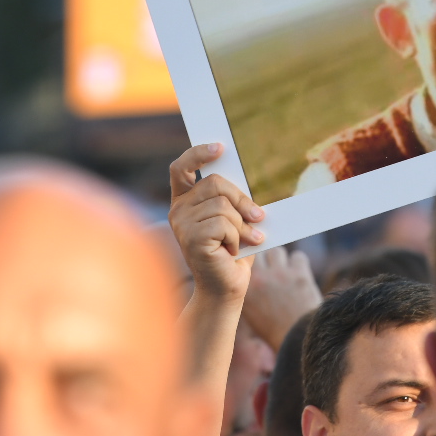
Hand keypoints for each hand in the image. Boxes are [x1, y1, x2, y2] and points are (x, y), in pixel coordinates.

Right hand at [169, 143, 265, 304]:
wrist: (226, 288)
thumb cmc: (233, 252)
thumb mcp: (234, 219)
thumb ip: (232, 199)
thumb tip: (245, 182)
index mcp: (184, 201)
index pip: (180, 168)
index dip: (198, 153)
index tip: (220, 147)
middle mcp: (178, 210)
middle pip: (214, 182)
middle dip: (241, 199)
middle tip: (257, 217)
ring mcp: (182, 225)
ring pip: (224, 206)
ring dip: (242, 226)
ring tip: (240, 243)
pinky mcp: (192, 239)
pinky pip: (225, 224)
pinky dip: (238, 237)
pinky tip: (232, 252)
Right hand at [243, 247, 322, 348]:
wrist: (298, 340)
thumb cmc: (274, 329)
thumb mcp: (251, 311)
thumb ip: (248, 289)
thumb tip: (250, 270)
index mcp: (245, 289)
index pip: (244, 259)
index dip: (251, 260)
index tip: (257, 264)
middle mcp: (260, 279)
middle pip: (260, 251)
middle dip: (265, 258)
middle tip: (272, 268)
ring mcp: (280, 274)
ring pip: (278, 251)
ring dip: (282, 260)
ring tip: (285, 273)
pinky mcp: (300, 274)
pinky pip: (298, 256)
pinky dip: (299, 264)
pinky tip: (299, 275)